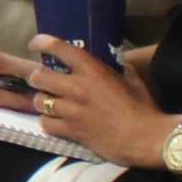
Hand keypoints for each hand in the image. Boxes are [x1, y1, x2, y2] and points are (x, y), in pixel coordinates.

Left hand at [24, 35, 174, 166]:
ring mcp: (73, 110)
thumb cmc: (143, 108)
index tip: (35, 44)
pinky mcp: (72, 131)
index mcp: (93, 70)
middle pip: (39, 77)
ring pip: (39, 102)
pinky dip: (48, 122)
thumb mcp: (131, 80)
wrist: (146, 138)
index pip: (59, 48)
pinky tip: (55, 122)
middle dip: (38, 78)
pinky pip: (46, 124)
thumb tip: (114, 62)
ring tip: (49, 103)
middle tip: (43, 81)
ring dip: (42, 101)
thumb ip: (118, 68)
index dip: (42, 43)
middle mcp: (78, 87)